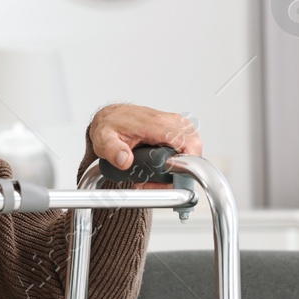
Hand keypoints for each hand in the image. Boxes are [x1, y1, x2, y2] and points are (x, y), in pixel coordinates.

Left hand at [88, 104, 202, 188]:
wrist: (110, 118)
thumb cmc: (109, 126)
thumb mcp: (104, 140)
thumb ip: (113, 150)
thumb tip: (125, 160)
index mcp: (155, 124)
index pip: (186, 141)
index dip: (186, 162)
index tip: (174, 176)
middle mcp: (169, 122)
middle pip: (194, 147)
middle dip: (182, 169)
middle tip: (162, 181)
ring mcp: (174, 124)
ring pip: (192, 148)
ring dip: (180, 166)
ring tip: (158, 176)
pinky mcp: (175, 128)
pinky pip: (187, 145)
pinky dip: (179, 160)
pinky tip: (162, 168)